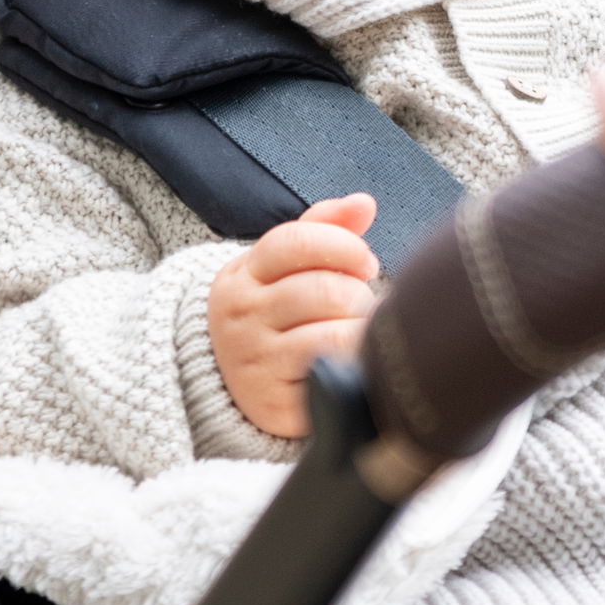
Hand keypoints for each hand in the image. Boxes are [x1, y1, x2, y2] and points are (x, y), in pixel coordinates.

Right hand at [205, 191, 381, 437]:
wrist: (239, 388)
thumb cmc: (279, 317)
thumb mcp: (286, 270)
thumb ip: (324, 230)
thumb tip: (364, 202)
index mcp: (242, 275)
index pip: (296, 241)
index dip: (344, 246)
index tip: (366, 263)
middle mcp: (240, 316)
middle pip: (324, 289)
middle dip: (358, 296)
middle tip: (359, 308)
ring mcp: (253, 360)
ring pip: (332, 332)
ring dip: (360, 331)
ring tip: (356, 334)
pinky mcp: (273, 401)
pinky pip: (333, 374)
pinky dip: (353, 364)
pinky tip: (352, 363)